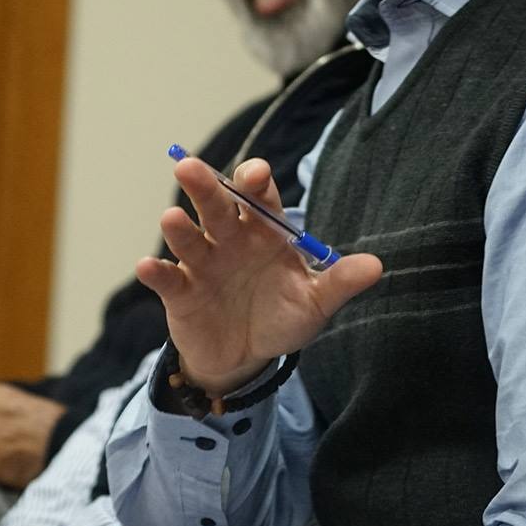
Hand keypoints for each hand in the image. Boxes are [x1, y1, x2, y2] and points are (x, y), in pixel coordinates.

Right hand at [136, 156, 381, 395]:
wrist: (248, 358)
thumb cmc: (281, 317)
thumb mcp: (315, 303)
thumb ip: (339, 283)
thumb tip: (377, 267)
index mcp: (264, 233)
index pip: (259, 199)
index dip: (255, 183)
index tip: (256, 174)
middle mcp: (230, 240)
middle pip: (217, 207)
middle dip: (205, 187)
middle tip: (190, 167)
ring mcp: (202, 264)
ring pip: (189, 238)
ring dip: (179, 228)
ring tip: (172, 218)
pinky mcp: (181, 293)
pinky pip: (167, 279)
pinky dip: (156, 273)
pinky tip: (148, 266)